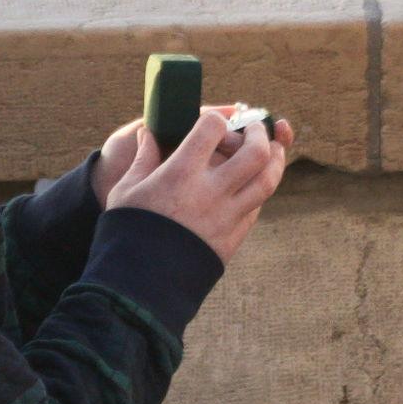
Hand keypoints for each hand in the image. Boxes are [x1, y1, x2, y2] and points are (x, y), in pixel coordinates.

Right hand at [95, 102, 297, 266]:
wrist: (141, 284)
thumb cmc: (128, 230)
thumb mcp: (127, 189)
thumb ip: (144, 157)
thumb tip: (149, 132)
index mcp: (180, 173)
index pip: (213, 128)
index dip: (216, 119)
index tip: (212, 123)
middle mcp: (209, 192)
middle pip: (255, 152)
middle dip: (259, 133)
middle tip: (255, 127)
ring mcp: (226, 216)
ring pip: (268, 180)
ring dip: (275, 160)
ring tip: (271, 150)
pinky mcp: (233, 238)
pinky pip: (256, 206)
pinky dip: (259, 189)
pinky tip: (252, 183)